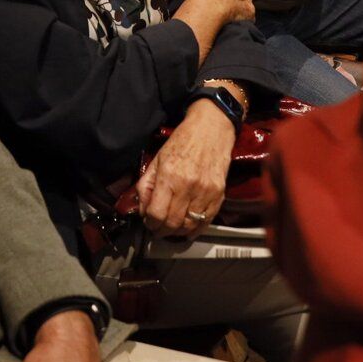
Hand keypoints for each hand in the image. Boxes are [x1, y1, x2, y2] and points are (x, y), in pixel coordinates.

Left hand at [137, 100, 235, 235]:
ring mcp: (206, 192)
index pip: (156, 213)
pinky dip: (196, 229)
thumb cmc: (183, 141)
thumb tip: (143, 209)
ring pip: (189, 226)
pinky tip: (188, 228)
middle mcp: (188, 187)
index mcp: (169, 176)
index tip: (148, 223)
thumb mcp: (157, 159)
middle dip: (161, 231)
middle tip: (157, 229)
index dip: (150, 223)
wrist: (211, 129)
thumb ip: (146, 185)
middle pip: (172, 224)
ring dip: (177, 232)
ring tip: (171, 229)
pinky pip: (206, 221)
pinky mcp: (219, 194)